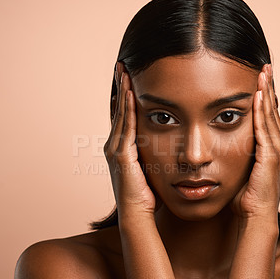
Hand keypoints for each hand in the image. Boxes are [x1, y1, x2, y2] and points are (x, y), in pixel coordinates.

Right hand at [103, 63, 161, 222]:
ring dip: (123, 92)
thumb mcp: (150, 167)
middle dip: (121, 87)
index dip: (126, 96)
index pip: (124, 115)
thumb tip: (164, 142)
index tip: (129, 77)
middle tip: (123, 66)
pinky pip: (126, 127)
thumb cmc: (146, 194)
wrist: (138, 213)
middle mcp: (115, 145)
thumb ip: (152, 152)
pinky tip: (132, 93)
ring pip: (120, 114)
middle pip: (119, 109)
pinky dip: (128, 109)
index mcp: (122, 147)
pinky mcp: (120, 155)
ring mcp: (115, 149)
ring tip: (124, 71)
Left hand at [230, 64, 279, 222]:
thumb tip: (224, 141)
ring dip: (266, 93)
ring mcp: (279, 151)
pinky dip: (262, 111)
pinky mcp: (273, 157)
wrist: (255, 216)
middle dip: (269, 88)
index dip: (266, 97)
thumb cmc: (246, 196)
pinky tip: (258, 95)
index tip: (261, 78)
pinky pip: (265, 129)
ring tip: (262, 73)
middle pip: (274, 111)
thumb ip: (240, 152)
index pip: (270, 117)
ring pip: (271, 116)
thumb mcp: (243, 167)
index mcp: (275, 148)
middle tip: (265, 67)